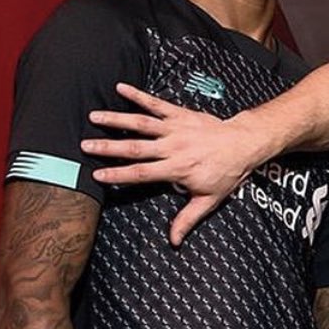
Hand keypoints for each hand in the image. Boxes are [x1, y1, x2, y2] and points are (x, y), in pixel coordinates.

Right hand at [82, 84, 264, 244]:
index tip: (97, 175)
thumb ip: (188, 219)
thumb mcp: (209, 200)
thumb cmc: (227, 173)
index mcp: (177, 169)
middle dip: (109, 147)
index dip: (119, 174)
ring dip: (117, 119)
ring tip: (93, 117)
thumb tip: (174, 240)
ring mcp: (175, 129)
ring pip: (141, 123)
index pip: (142, 173)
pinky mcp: (180, 114)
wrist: (243, 144)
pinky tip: (120, 88)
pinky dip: (138, 95)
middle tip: (85, 145)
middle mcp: (173, 147)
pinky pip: (156, 103)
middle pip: (135, 147)